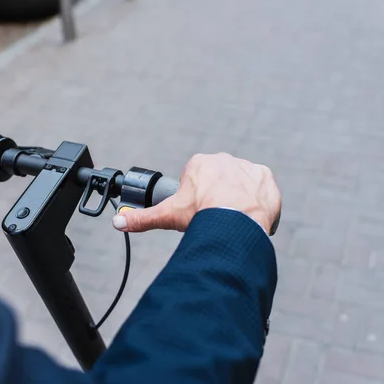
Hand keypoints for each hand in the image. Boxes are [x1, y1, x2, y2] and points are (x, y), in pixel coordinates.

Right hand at [112, 153, 280, 233]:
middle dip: (216, 198)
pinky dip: (257, 201)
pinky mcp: (265, 177)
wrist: (237, 221)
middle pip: (218, 181)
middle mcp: (224, 160)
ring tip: (232, 219)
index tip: (198, 211)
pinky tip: (250, 215)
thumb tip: (117, 223)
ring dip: (237, 199)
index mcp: (200, 163)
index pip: (196, 180)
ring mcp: (246, 167)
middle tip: (215, 218)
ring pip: (239, 185)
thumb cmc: (203, 214)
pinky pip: (261, 189)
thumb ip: (142, 218)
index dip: (195, 198)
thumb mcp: (168, 215)